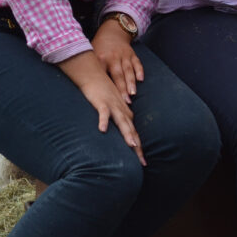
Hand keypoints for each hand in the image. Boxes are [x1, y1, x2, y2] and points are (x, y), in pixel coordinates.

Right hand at [58, 50, 145, 165]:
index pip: (134, 134)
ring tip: (132, 145)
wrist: (94, 74)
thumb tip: (119, 133)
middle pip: (131, 131)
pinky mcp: (101, 102)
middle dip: (138, 147)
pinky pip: (103, 112)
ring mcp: (113, 106)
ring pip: (122, 122)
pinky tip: (103, 130)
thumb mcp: (112, 107)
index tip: (143, 163)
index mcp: (125, 114)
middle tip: (143, 162)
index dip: (139, 148)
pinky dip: (104, 120)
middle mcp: (122, 111)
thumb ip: (117, 118)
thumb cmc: (102, 92)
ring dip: (127, 133)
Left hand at [92, 18, 143, 103]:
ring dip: (131, 83)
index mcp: (101, 58)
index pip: (103, 75)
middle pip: (118, 75)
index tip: (106, 99)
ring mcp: (124, 55)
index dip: (105, 87)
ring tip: (132, 94)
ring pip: (128, 70)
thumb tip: (84, 86)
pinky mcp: (132, 54)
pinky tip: (141, 80)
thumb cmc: (99, 47)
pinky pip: (137, 63)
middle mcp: (113, 57)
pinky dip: (139, 71)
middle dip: (122, 89)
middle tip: (124, 102)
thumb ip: (90, 68)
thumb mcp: (91, 54)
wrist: (112, 32)